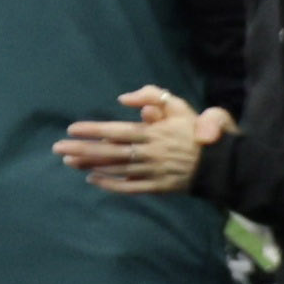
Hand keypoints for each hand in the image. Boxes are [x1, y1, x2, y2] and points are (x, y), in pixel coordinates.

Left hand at [56, 85, 226, 195]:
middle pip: (111, 152)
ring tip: (68, 161)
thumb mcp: (182, 106)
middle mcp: (151, 153)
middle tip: (58, 148)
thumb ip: (155, 97)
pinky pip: (131, 187)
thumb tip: (126, 99)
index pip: (119, 131)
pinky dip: (111, 184)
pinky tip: (92, 179)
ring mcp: (154, 172)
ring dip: (91, 165)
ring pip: (117, 169)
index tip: (73, 128)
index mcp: (156, 133)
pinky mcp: (159, 187)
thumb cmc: (201, 131)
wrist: (225, 164)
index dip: (94, 130)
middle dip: (83, 149)